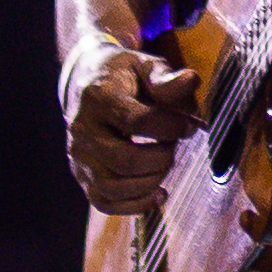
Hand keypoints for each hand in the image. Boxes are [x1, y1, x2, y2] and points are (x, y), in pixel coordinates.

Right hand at [62, 35, 200, 212]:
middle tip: (174, 146)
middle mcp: (82, 130)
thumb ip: (165, 77)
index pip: (136, 121)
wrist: (85, 83)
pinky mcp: (82, 175)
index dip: (169, 127)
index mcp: (98, 97)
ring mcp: (79, 156)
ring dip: (149, 183)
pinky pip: (103, 202)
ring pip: (111, 187)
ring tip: (166, 164)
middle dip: (160, 158)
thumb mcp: (143, 66)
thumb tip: (191, 80)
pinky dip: (134, 205)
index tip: (189, 126)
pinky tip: (158, 193)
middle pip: (123, 160)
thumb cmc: (122, 75)